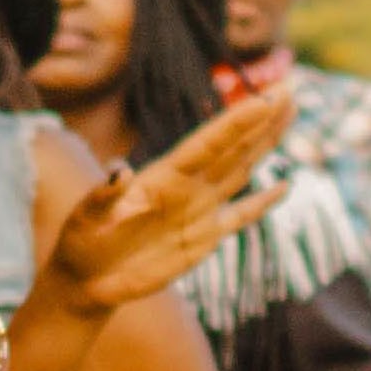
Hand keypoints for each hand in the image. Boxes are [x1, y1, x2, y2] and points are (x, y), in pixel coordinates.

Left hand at [36, 89, 287, 319]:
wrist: (87, 279)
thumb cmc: (82, 243)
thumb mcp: (87, 217)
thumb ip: (105, 194)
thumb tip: (120, 168)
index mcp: (162, 177)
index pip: (207, 144)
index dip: (235, 123)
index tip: (263, 99)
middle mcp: (186, 187)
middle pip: (231, 148)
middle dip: (260, 121)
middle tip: (288, 91)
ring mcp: (198, 210)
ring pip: (240, 170)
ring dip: (264, 144)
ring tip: (287, 115)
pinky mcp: (203, 237)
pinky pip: (240, 216)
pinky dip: (262, 204)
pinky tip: (284, 187)